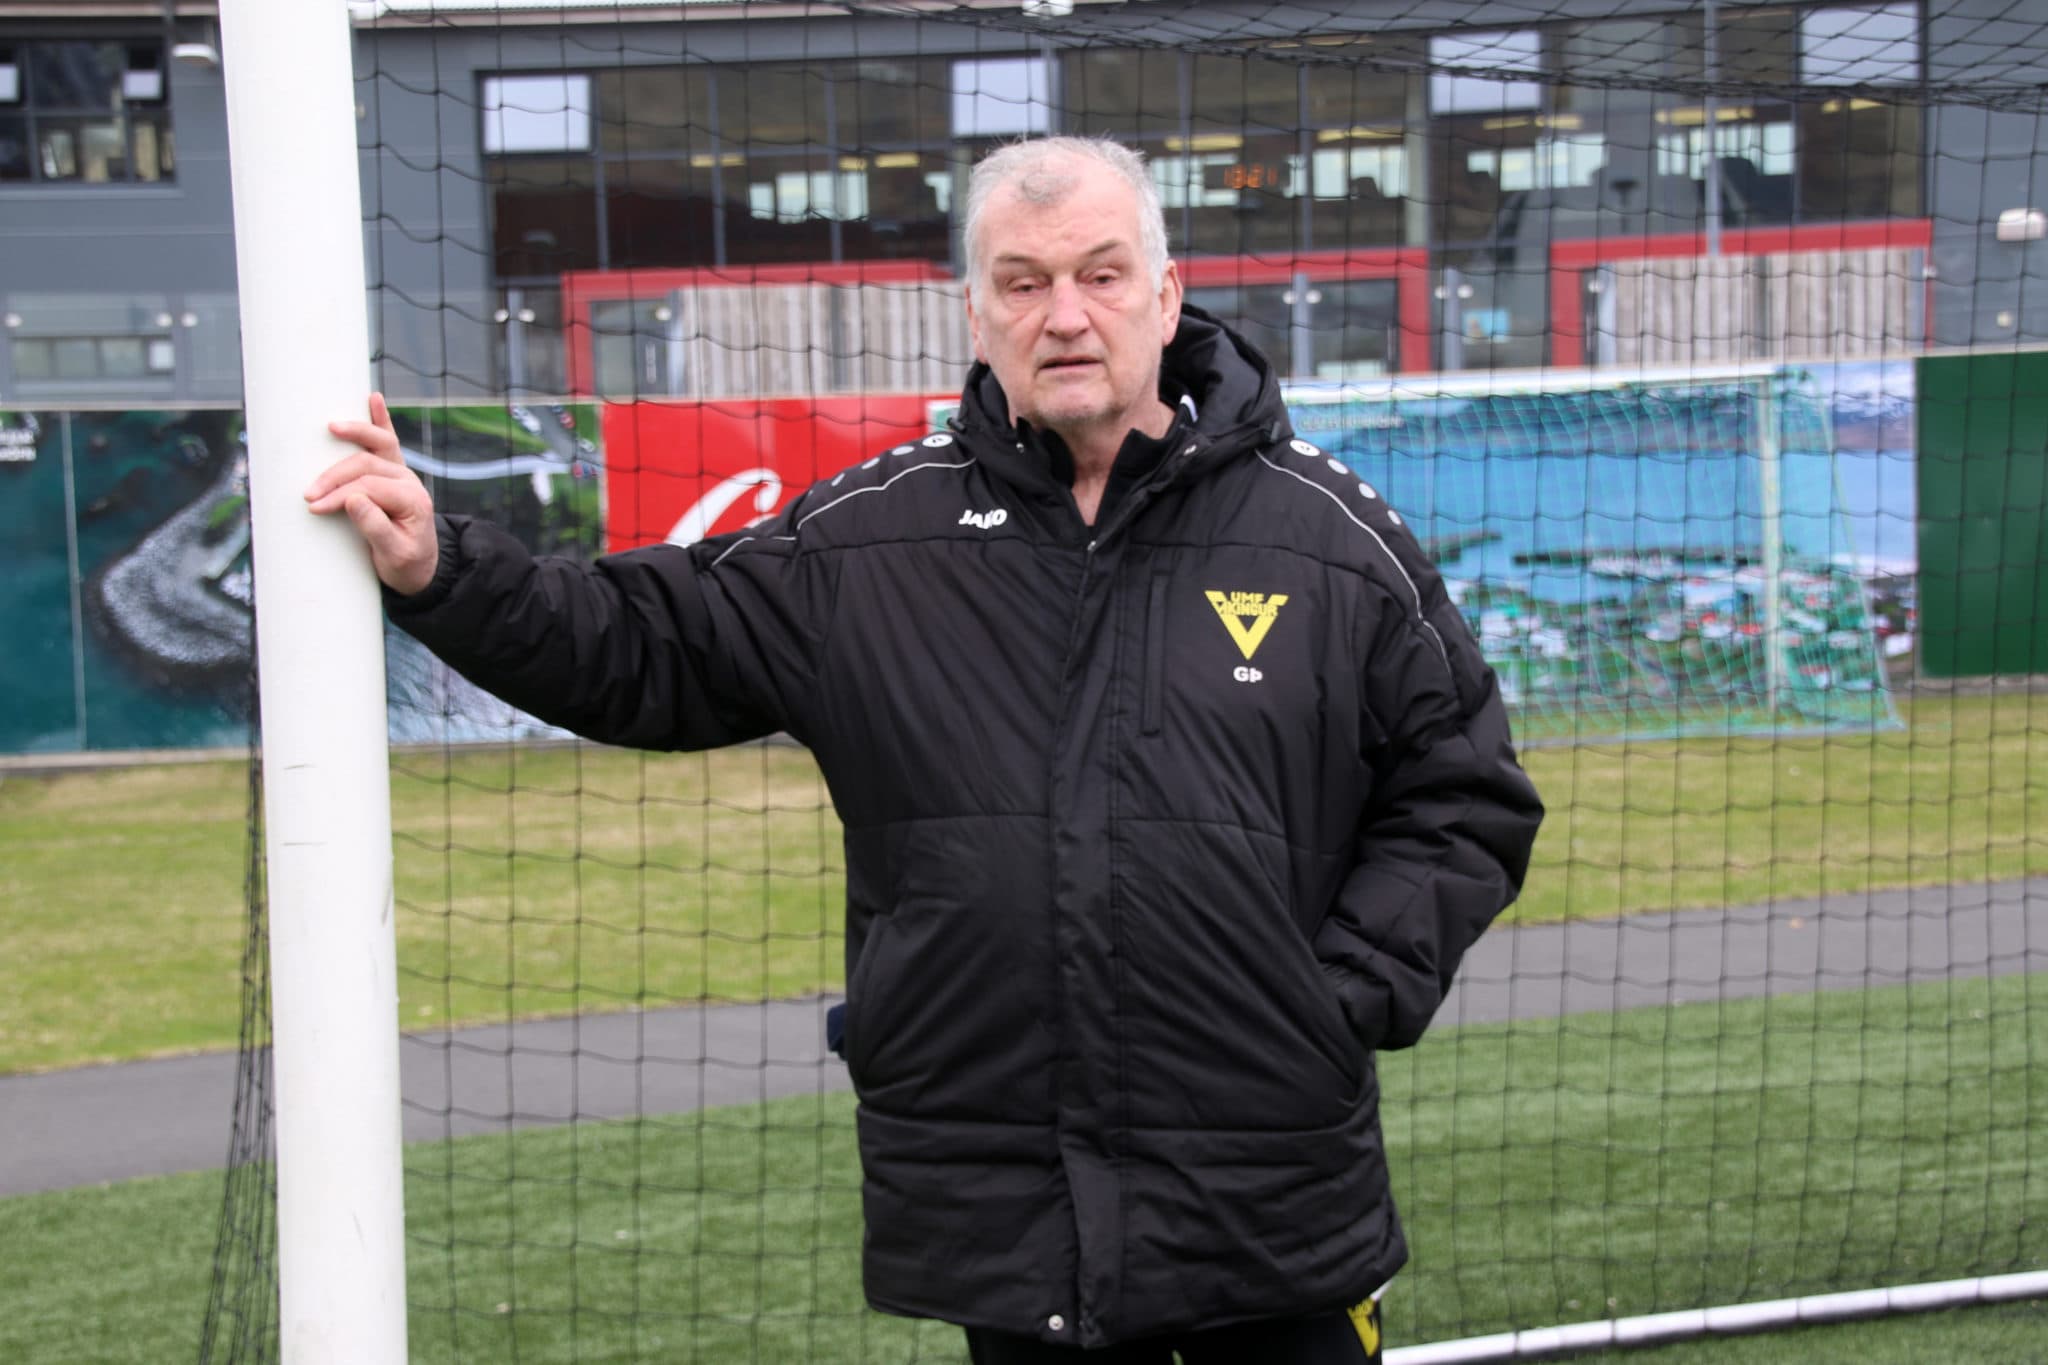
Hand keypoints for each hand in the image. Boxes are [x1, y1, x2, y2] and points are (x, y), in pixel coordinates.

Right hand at [306, 392, 438, 596]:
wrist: (419, 567)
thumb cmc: (406, 564)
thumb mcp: (394, 555)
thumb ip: (376, 529)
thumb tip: (353, 499)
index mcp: (412, 500)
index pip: (370, 487)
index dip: (341, 495)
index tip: (315, 507)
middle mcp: (408, 481)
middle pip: (368, 465)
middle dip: (335, 476)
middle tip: (309, 494)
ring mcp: (401, 473)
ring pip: (376, 445)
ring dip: (352, 435)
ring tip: (329, 427)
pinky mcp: (392, 471)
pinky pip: (387, 440)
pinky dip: (380, 419)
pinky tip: (373, 398)